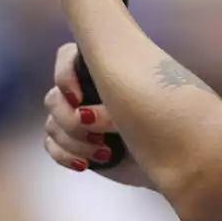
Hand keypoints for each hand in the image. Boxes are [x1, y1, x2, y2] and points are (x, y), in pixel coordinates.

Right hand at [44, 42, 151, 187]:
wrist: (170, 154)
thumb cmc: (160, 121)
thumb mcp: (138, 103)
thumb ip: (112, 98)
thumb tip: (86, 114)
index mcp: (99, 69)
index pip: (66, 56)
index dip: (65, 76)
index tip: (79, 98)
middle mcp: (85, 90)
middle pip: (54, 98)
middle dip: (71, 121)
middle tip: (97, 135)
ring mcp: (76, 117)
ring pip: (52, 125)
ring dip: (74, 141)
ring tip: (105, 152)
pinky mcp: (74, 142)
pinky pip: (51, 145)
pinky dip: (65, 155)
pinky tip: (85, 163)